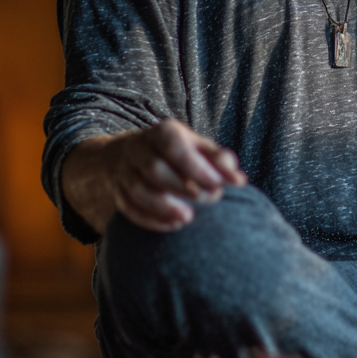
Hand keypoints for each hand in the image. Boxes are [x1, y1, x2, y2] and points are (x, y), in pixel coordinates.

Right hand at [62, 120, 246, 234]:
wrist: (130, 155)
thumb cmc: (176, 151)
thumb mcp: (198, 146)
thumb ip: (219, 160)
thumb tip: (238, 179)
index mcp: (162, 132)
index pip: (174, 147)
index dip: (196, 167)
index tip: (218, 184)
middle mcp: (139, 150)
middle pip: (155, 170)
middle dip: (183, 187)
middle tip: (211, 198)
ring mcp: (124, 173)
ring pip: (137, 191)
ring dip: (164, 208)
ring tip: (189, 218)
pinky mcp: (118, 194)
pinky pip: (129, 209)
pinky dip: (151, 220)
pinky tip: (173, 225)